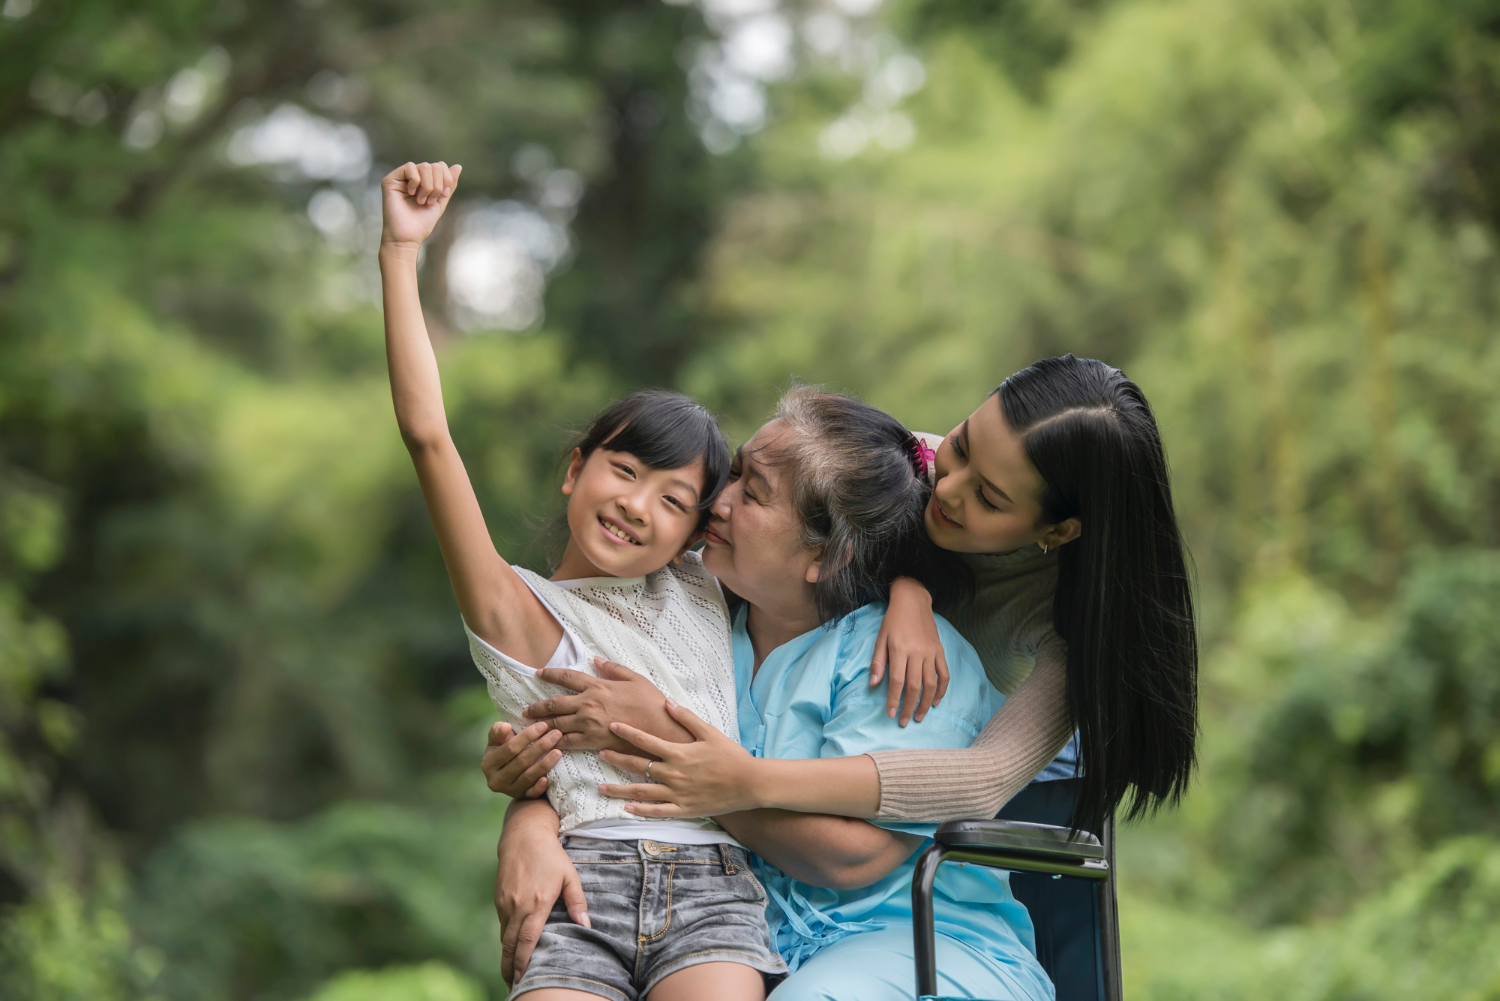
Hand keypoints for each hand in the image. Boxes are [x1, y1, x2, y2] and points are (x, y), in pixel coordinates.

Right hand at [380, 160, 461, 251]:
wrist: (407, 236)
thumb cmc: (421, 223)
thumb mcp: (440, 201)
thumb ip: (448, 184)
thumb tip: (458, 166)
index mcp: (424, 181)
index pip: (440, 166)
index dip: (446, 179)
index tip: (442, 196)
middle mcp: (412, 177)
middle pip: (434, 165)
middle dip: (437, 185)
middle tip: (430, 202)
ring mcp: (401, 177)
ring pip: (424, 166)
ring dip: (428, 186)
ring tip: (421, 201)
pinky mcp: (391, 179)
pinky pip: (410, 167)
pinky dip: (415, 181)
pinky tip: (411, 194)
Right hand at [481, 721, 562, 798]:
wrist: (510, 772)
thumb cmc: (505, 750)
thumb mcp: (498, 740)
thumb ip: (498, 731)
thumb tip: (505, 726)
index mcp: (488, 764)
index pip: (510, 748)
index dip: (527, 736)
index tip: (543, 725)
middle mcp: (496, 780)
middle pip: (521, 762)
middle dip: (540, 747)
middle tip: (556, 735)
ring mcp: (508, 791)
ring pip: (528, 777)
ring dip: (545, 764)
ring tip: (558, 751)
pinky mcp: (520, 798)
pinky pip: (531, 794)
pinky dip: (539, 787)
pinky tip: (548, 778)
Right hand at [495, 801, 587, 982]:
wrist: (523, 834)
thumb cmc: (550, 855)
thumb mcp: (570, 875)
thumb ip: (577, 901)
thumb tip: (586, 925)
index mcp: (537, 903)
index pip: (527, 940)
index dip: (523, 962)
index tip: (523, 978)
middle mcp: (517, 905)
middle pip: (509, 945)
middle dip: (510, 967)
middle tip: (513, 985)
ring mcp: (504, 902)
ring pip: (503, 936)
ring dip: (506, 955)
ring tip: (511, 972)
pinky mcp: (498, 897)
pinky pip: (501, 924)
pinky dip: (505, 938)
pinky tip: (510, 947)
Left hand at [522, 656, 691, 752]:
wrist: (660, 728)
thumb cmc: (651, 702)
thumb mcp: (635, 678)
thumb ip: (613, 668)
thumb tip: (596, 659)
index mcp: (597, 686)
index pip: (567, 676)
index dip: (550, 674)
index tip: (538, 673)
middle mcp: (588, 704)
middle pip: (554, 704)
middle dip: (537, 707)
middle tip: (525, 710)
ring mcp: (588, 724)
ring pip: (556, 725)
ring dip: (541, 726)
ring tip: (530, 728)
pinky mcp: (592, 741)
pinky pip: (568, 743)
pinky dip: (555, 743)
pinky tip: (547, 744)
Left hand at [597, 699, 760, 816]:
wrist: (749, 783)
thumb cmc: (731, 755)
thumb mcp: (709, 732)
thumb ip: (686, 717)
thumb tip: (666, 701)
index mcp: (678, 752)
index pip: (646, 740)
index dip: (627, 732)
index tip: (612, 726)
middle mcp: (674, 774)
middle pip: (638, 766)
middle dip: (617, 759)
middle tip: (600, 754)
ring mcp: (677, 794)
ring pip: (642, 792)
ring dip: (619, 790)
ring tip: (601, 788)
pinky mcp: (683, 809)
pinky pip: (657, 812)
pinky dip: (641, 811)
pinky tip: (627, 809)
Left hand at [870, 576, 948, 725]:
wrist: (913, 601)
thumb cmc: (893, 620)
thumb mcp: (880, 638)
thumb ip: (878, 662)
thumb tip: (874, 684)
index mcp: (900, 649)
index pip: (896, 681)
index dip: (893, 699)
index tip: (890, 714)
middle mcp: (917, 652)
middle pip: (915, 686)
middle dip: (909, 707)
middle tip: (903, 721)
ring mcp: (931, 652)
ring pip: (931, 683)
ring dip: (926, 703)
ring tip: (920, 717)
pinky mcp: (940, 651)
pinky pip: (944, 674)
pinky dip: (942, 689)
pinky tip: (936, 701)